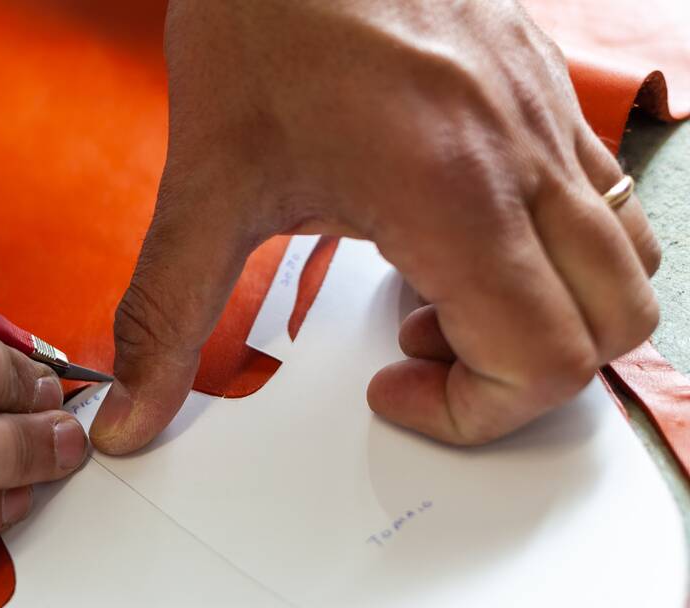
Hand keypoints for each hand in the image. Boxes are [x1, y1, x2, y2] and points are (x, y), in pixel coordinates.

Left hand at [91, 0, 660, 452]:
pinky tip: (460, 225)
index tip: (394, 385)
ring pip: (628, 262)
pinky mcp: (548, 89)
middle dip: (519, 374)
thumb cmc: (260, 27)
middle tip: (423, 349)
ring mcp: (549, 120)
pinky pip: (606, 196)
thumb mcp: (203, 188)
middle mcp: (523, 159)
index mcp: (447, 194)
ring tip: (445, 290)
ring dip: (552, 310)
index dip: (473, 411)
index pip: (540, 361)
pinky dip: (556, 248)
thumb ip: (166, 317)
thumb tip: (132, 417)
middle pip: (609, 326)